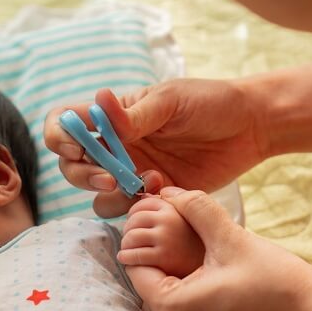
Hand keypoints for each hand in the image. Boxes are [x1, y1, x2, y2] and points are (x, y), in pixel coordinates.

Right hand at [44, 79, 268, 216]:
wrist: (251, 127)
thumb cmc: (210, 102)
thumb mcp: (171, 101)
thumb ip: (135, 115)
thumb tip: (99, 101)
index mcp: (112, 117)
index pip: (64, 124)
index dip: (60, 138)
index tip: (79, 147)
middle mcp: (115, 146)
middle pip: (71, 166)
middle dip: (84, 174)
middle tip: (111, 178)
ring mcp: (132, 172)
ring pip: (97, 195)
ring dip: (112, 194)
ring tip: (148, 180)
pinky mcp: (154, 195)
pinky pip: (129, 209)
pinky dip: (138, 205)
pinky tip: (165, 188)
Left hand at [119, 195, 203, 277]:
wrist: (218, 273)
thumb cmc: (200, 250)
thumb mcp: (191, 222)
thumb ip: (171, 208)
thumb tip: (144, 195)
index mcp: (176, 208)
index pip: (143, 203)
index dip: (134, 214)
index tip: (135, 226)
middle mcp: (171, 220)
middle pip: (134, 219)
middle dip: (129, 230)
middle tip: (130, 241)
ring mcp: (167, 238)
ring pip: (131, 236)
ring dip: (126, 245)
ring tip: (129, 251)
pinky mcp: (163, 257)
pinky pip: (133, 254)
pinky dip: (126, 257)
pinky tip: (128, 261)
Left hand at [124, 187, 311, 310]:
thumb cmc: (278, 283)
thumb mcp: (231, 238)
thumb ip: (195, 209)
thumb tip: (168, 191)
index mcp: (172, 310)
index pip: (135, 269)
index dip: (143, 241)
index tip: (159, 221)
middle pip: (148, 288)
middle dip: (159, 260)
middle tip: (179, 235)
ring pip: (168, 304)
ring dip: (176, 279)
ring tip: (200, 256)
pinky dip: (192, 299)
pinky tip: (215, 280)